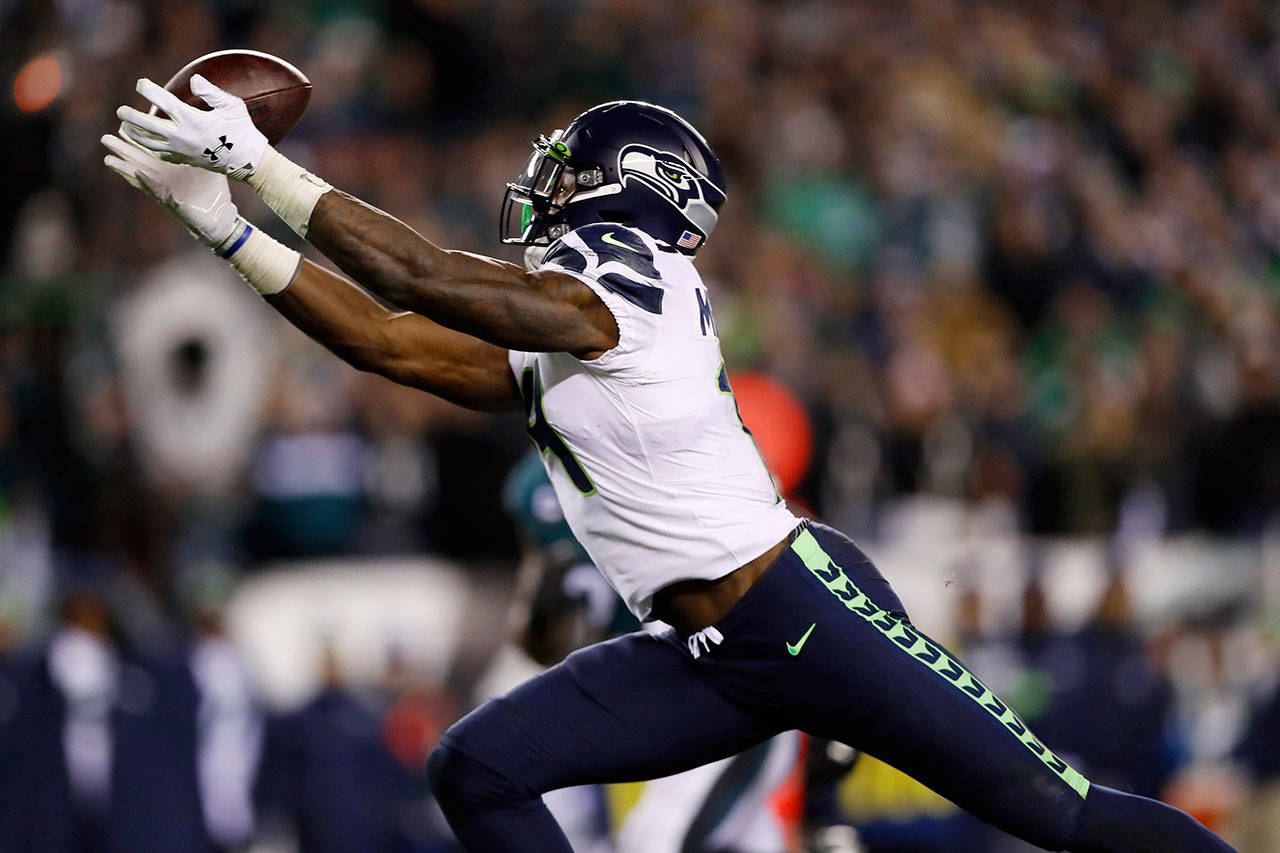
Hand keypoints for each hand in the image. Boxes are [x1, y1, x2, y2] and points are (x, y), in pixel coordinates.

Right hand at [102, 132, 238, 245]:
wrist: (219, 217)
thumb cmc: (214, 191)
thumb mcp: (209, 166)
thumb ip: (205, 151)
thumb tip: (208, 132)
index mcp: (172, 165)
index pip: (151, 148)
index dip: (138, 138)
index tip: (125, 124)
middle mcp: (164, 175)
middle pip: (139, 159)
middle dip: (123, 150)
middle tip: (105, 138)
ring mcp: (165, 188)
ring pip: (140, 175)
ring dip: (125, 167)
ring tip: (108, 158)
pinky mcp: (170, 200)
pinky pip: (156, 189)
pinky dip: (146, 181)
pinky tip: (137, 172)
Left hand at [116, 76, 267, 180]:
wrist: (248, 161)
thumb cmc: (242, 130)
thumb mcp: (232, 106)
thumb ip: (211, 92)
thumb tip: (193, 81)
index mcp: (192, 119)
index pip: (163, 101)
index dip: (149, 90)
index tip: (141, 84)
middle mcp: (182, 136)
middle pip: (147, 125)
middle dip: (131, 117)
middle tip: (121, 111)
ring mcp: (182, 150)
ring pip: (149, 143)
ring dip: (135, 135)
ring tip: (126, 128)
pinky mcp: (185, 160)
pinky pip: (160, 154)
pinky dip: (149, 148)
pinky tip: (144, 143)